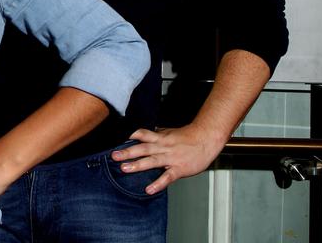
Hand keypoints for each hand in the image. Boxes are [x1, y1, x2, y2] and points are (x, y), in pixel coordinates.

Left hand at [110, 124, 226, 193]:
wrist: (206, 139)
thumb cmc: (188, 136)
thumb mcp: (168, 132)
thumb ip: (155, 134)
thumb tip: (141, 134)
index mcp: (160, 137)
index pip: (141, 134)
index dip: (128, 135)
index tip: (115, 138)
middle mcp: (163, 146)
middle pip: (143, 148)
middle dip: (128, 152)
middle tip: (114, 155)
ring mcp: (171, 158)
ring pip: (152, 161)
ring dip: (138, 165)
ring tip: (124, 168)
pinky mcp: (179, 169)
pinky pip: (167, 177)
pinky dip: (158, 183)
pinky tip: (149, 190)